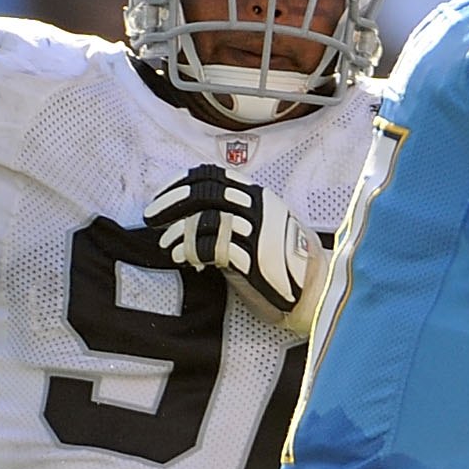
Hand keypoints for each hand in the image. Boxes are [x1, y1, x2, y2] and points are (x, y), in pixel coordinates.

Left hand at [144, 165, 324, 331]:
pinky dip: (192, 250)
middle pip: (204, 193)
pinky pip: (213, 246)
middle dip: (171, 203)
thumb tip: (201, 214)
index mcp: (260, 196)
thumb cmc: (290, 263)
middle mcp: (258, 208)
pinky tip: (184, 258)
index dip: (182, 183)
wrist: (317, 292)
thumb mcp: (269, 226)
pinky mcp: (253, 258)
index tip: (163, 196)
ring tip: (167, 245)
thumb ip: (241, 214)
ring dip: (179, 231)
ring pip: (206, 217)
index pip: (213, 176)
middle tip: (151, 217)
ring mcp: (257, 232)